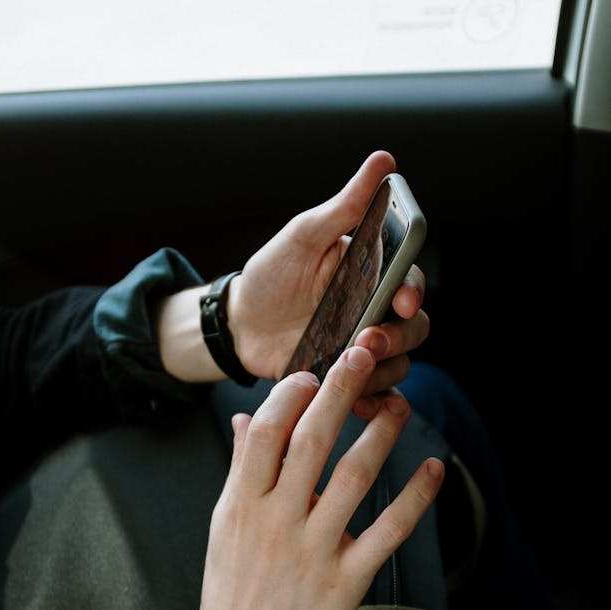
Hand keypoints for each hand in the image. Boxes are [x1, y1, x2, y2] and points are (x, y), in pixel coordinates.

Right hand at [110, 346, 443, 609]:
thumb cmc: (231, 588)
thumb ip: (241, 471)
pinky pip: (387, 532)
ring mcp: (312, 553)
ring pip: (354, 477)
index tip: (314, 374)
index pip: (267, 432)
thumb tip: (252, 420)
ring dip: (381, 435)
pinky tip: (434, 469)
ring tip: (399, 406)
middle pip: (312, 441)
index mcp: (240, 505)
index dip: (292, 394)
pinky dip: (416, 498)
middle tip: (365, 355)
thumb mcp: (224, 526)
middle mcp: (275, 523)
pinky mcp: (346, 583)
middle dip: (340, 390)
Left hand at [228, 151, 429, 394]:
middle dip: (398, 338)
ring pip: (399, 365)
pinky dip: (371, 401)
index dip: (413, 292)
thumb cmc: (271, 274)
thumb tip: (383, 162)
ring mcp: (362, 349)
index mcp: (372, 274)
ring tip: (349, 371)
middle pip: (415, 329)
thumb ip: (344, 206)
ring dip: (383, 371)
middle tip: (366, 341)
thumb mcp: (303, 236)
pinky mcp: (346, 379)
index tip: (400, 300)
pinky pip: (374, 396)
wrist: (239, 325)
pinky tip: (353, 402)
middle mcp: (375, 312)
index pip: (410, 281)